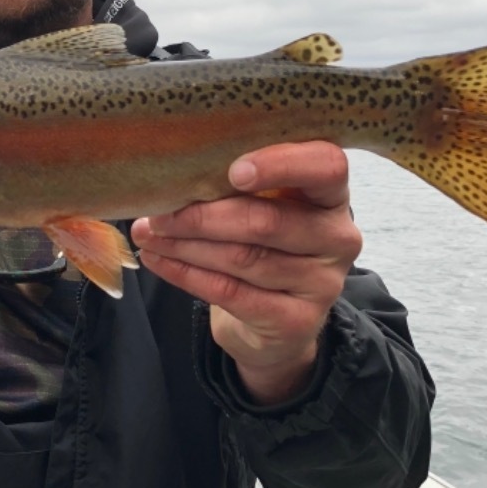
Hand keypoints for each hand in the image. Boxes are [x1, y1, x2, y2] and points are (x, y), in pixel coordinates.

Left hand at [130, 142, 360, 405]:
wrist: (276, 323)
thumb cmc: (263, 245)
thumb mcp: (263, 205)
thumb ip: (237, 186)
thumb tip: (172, 174)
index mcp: (331, 194)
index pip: (326, 166)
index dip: (281, 165)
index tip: (233, 171)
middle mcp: (337, 237)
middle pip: (266, 221)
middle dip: (202, 216)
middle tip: (159, 213)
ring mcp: (322, 283)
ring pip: (242, 258)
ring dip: (186, 246)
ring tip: (149, 235)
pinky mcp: (297, 321)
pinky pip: (231, 292)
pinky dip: (186, 274)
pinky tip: (159, 260)